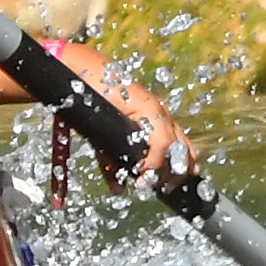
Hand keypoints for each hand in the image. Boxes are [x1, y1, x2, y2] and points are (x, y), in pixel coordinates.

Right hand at [50, 42, 196, 189]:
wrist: (80, 74)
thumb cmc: (92, 104)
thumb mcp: (105, 142)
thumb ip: (113, 166)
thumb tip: (118, 191)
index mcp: (158, 120)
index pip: (183, 149)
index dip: (181, 171)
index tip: (168, 187)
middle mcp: (163, 114)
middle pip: (186, 153)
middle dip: (174, 177)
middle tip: (157, 189)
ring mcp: (158, 110)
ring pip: (176, 149)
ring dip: (164, 172)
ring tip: (147, 183)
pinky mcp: (150, 107)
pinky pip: (161, 142)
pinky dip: (153, 162)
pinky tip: (141, 173)